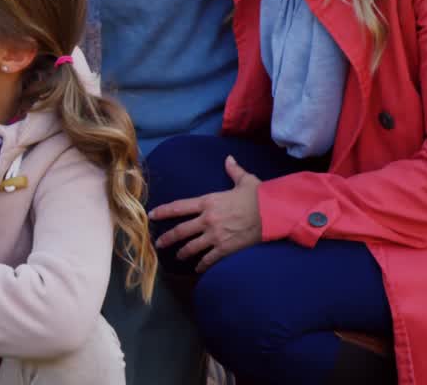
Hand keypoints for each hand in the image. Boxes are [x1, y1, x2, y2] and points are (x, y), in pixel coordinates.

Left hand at [149, 156, 261, 272]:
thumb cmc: (259, 196)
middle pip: (180, 231)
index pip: (179, 207)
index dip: (163, 211)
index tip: (152, 215)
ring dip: (183, 253)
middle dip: (167, 238)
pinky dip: (202, 265)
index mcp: (208, 201)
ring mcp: (215, 235)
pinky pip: (209, 259)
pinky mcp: (226, 248)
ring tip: (178, 256)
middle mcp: (207, 219)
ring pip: (192, 247)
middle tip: (158, 243)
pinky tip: (198, 268)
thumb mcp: (245, 180)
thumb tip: (229, 159)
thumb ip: (233, 170)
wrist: (274, 213)